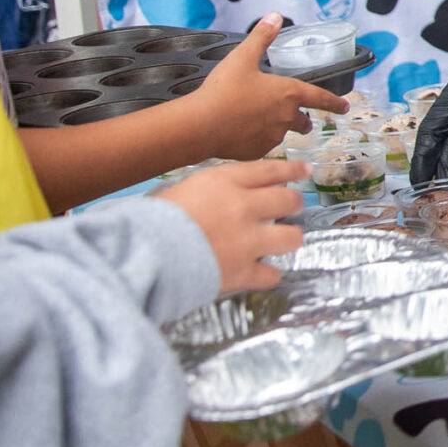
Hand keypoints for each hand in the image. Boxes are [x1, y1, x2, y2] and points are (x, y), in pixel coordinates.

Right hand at [155, 159, 307, 295]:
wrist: (142, 253)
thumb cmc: (150, 220)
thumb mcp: (181, 189)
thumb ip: (211, 190)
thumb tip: (226, 195)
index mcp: (224, 182)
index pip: (270, 170)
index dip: (292, 170)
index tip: (305, 170)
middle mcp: (243, 207)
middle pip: (288, 200)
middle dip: (294, 204)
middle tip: (291, 208)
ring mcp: (247, 241)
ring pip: (291, 237)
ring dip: (288, 239)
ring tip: (280, 241)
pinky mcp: (243, 272)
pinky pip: (271, 274)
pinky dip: (267, 275)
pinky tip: (260, 274)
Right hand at [181, 16, 344, 159]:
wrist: (201, 125)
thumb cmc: (223, 90)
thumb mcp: (243, 57)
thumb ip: (261, 36)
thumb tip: (274, 17)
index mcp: (289, 94)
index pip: (320, 98)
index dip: (335, 103)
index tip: (345, 108)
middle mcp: (286, 118)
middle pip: (303, 121)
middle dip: (304, 120)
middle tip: (303, 120)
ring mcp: (272, 137)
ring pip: (283, 133)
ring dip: (279, 128)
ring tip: (263, 122)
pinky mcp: (257, 152)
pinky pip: (263, 145)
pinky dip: (258, 139)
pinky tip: (244, 133)